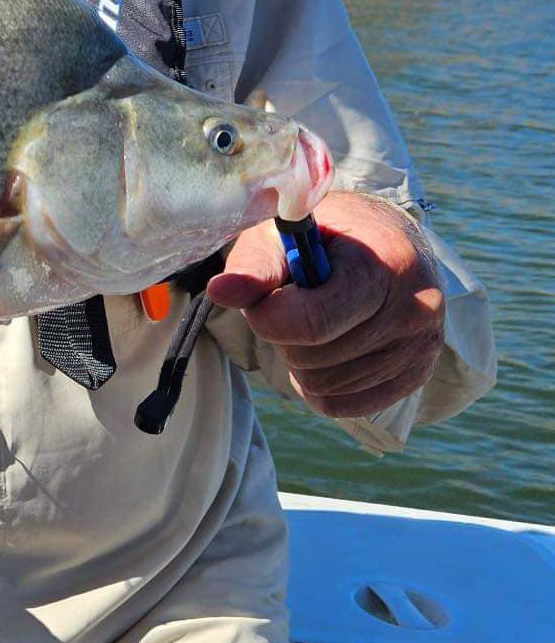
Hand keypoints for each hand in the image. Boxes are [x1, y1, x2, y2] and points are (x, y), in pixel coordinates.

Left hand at [204, 190, 444, 420]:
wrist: (387, 243)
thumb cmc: (328, 237)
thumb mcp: (285, 236)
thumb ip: (255, 266)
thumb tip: (221, 291)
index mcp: (385, 264)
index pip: (313, 322)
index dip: (269, 318)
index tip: (262, 301)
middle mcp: (415, 309)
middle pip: (313, 359)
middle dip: (286, 336)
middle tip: (296, 305)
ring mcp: (421, 347)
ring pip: (324, 386)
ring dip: (302, 361)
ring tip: (316, 323)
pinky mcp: (417, 376)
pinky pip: (344, 406)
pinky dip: (321, 386)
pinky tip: (329, 350)